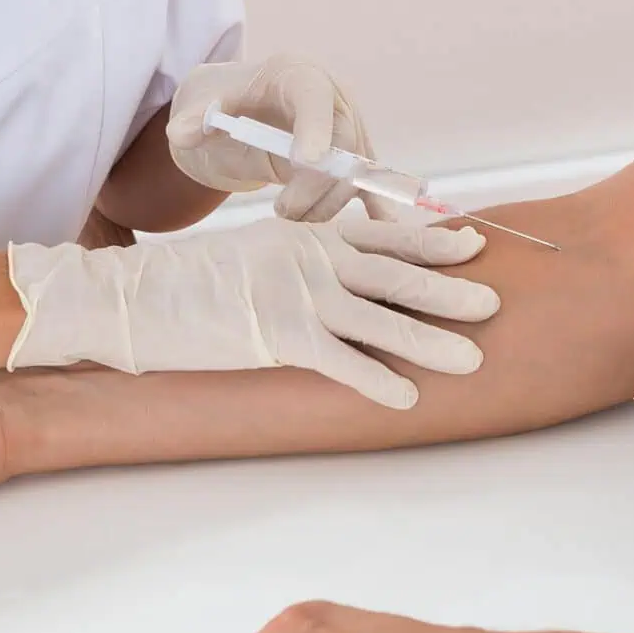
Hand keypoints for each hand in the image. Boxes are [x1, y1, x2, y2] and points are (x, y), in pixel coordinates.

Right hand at [6, 214, 498, 408]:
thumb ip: (305, 257)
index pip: (383, 236)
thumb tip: (342, 269)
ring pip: (380, 319)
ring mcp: (296, 297)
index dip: (431, 242)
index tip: (474, 245)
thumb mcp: (260, 252)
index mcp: (308, 237)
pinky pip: (339, 361)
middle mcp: (311, 261)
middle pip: (395, 274)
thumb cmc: (195, 281)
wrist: (137, 296)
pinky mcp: (276, 336)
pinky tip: (408, 396)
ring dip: (430, 340)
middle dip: (448, 288)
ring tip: (473, 356)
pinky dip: (376, 379)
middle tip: (496, 300)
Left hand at [167, 55, 386, 221]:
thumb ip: (192, 118)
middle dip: (314, 184)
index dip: (314, 128)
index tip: (304, 162)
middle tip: (281, 210)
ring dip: (325, 203)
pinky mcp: (351, 158)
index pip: (313, 97)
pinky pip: (368, 181)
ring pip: (354, 171)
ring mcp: (347, 127)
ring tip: (286, 213)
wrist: (243, 110)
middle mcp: (332, 97)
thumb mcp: (202, 104)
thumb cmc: (225, 101)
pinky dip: (376, 203)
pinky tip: (384, 227)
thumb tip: (182, 133)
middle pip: (342, 143)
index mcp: (296, 74)